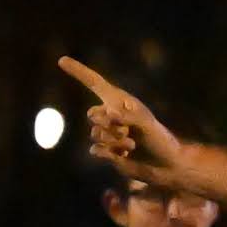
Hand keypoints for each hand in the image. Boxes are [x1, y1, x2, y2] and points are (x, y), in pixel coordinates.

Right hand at [57, 55, 188, 186]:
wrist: (164, 167)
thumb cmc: (160, 140)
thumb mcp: (147, 124)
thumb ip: (128, 117)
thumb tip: (109, 113)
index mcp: (120, 101)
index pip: (94, 83)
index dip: (78, 71)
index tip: (62, 60)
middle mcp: (111, 115)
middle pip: (92, 114)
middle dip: (108, 124)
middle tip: (128, 130)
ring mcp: (108, 133)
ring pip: (94, 134)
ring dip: (113, 140)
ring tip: (132, 144)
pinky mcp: (107, 151)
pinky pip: (95, 149)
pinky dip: (108, 153)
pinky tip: (123, 155)